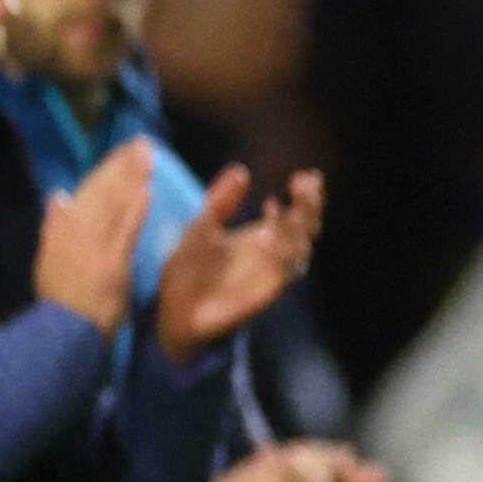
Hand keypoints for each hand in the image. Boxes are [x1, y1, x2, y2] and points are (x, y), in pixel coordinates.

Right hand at [31, 143, 149, 336]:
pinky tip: (146, 191)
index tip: (123, 151)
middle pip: (102, 194)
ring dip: (131, 179)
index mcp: (63, 230)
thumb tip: (59, 196)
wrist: (64, 331)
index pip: (88, 193)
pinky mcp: (112, 263)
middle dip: (121, 166)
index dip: (106, 170)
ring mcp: (95, 247)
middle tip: (141, 142)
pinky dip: (134, 211)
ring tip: (147, 154)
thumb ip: (54, 227)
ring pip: (114, 207)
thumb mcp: (47, 261)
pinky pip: (123, 233)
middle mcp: (77, 233)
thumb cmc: (59, 301)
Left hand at [155, 163, 319, 361]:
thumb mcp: (202, 228)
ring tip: (276, 208)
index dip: (308, 194)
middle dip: (309, 205)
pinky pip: (282, 273)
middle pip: (308, 226)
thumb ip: (220, 202)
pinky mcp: (264, 292)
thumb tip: (240, 170)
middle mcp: (274, 253)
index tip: (307, 174)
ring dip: (295, 227)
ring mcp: (272, 273)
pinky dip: (280, 256)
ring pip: (300, 248)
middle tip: (301, 183)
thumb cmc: (189, 271)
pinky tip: (266, 237)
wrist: (172, 311)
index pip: (298, 210)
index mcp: (263, 234)